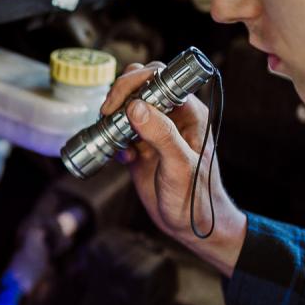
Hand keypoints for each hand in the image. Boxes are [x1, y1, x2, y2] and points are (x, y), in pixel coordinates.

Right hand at [100, 62, 247, 277]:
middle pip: (141, 85)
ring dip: (114, 117)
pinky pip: (121, 131)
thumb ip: (161, 134)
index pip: (160, 78)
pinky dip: (114, 140)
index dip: (137, 82)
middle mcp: (171, 116)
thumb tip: (136, 107)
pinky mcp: (141, 147)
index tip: (120, 102)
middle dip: (120, 94)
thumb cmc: (196, 197)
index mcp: (188, 112)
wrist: (191, 226)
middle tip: (108, 113)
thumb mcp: (180, 165)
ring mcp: (155, 131)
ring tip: (113, 135)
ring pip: (128, 106)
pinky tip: (122, 158)